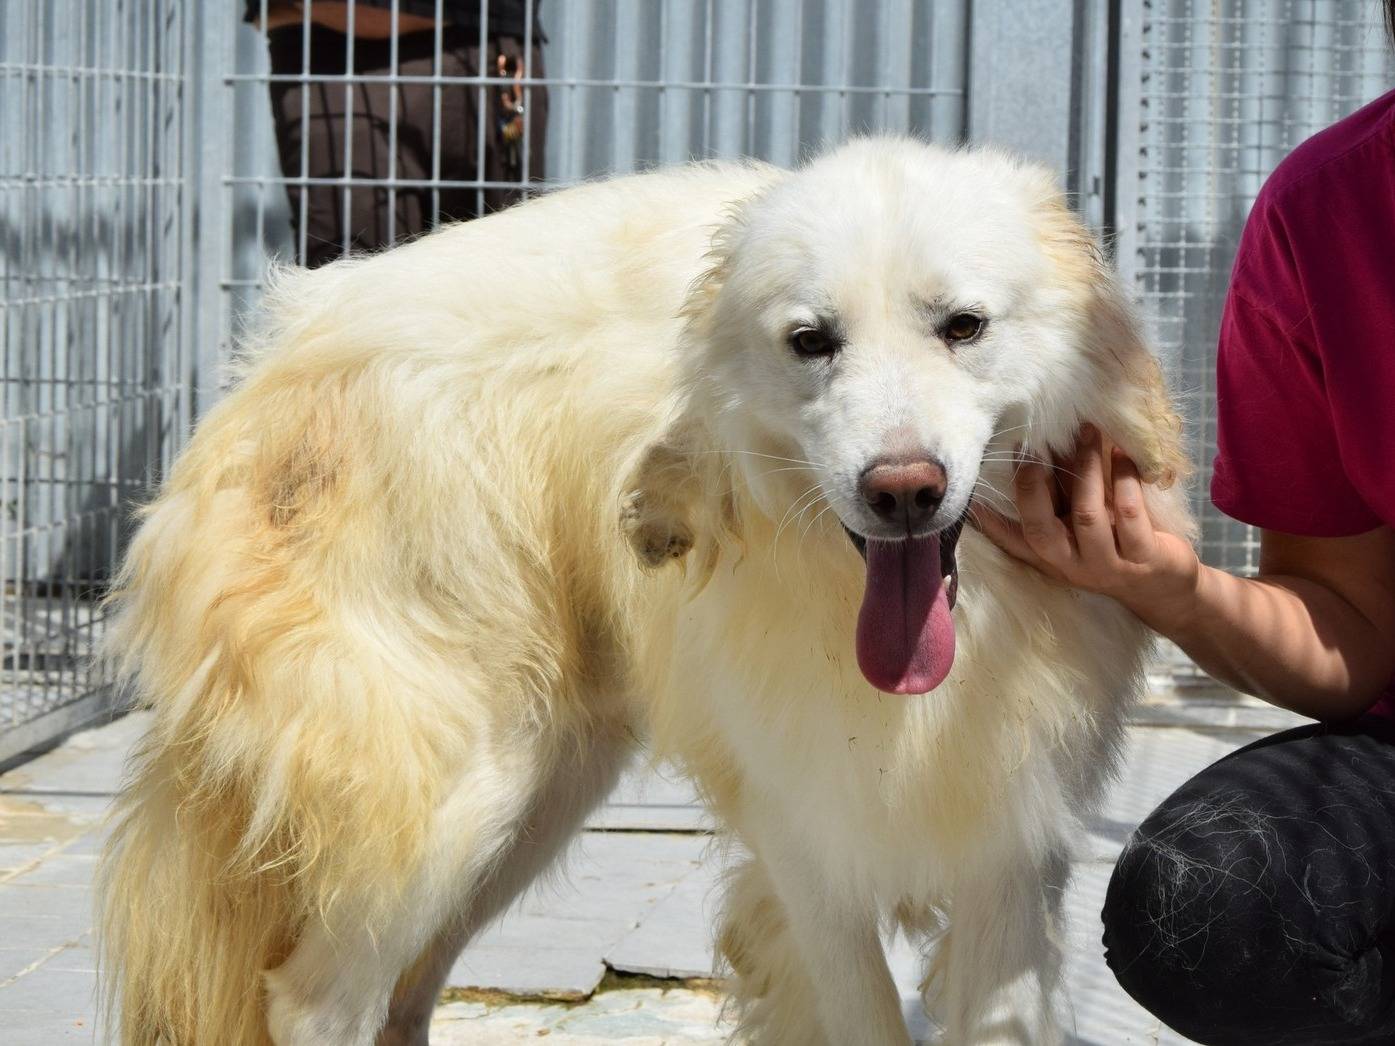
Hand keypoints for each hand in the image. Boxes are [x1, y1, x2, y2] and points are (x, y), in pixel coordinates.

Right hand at [971, 425, 1200, 623]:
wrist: (1165, 590)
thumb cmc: (1117, 547)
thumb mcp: (1081, 528)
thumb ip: (1061, 498)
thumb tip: (1042, 447)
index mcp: (1051, 556)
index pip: (1012, 540)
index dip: (988, 520)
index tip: (971, 493)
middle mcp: (1071, 563)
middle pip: (1040, 529)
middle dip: (1033, 486)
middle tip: (1034, 446)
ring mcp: (1106, 564)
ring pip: (1087, 515)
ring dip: (1085, 469)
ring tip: (1088, 432)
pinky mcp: (1144, 558)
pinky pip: (1130, 513)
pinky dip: (1125, 478)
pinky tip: (1123, 453)